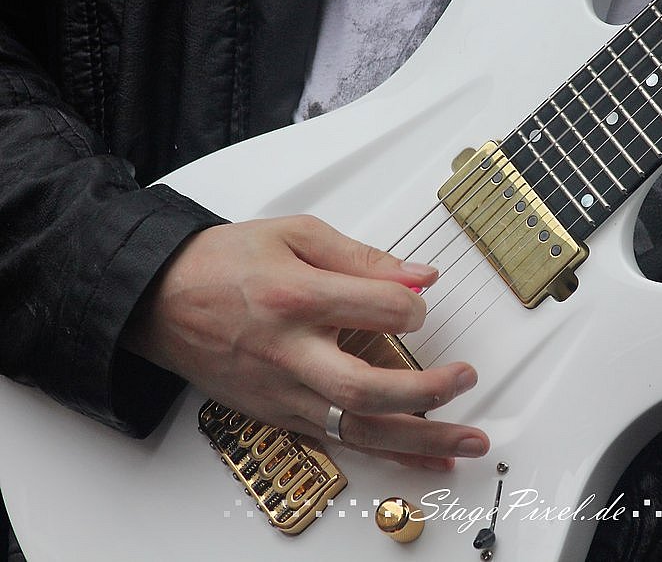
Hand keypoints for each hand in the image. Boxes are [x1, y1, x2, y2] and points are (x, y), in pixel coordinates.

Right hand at [123, 215, 487, 470]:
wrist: (159, 299)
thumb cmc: (222, 263)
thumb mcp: (293, 234)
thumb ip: (361, 257)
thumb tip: (419, 276)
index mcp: (296, 297)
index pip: (379, 308)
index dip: (413, 304)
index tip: (418, 301)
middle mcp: (290, 352)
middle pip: (367, 389)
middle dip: (428, 392)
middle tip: (467, 378)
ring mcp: (283, 392)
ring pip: (359, 429)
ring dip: (421, 440)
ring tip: (469, 442)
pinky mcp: (279, 414)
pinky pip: (341, 441)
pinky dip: (388, 453)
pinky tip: (425, 460)